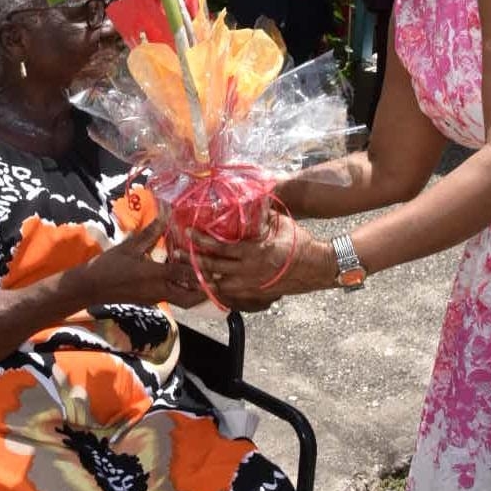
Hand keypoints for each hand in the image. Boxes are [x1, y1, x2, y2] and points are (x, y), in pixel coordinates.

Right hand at [87, 219, 205, 309]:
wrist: (90, 288)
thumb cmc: (108, 265)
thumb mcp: (129, 246)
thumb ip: (150, 233)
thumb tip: (165, 215)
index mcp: (154, 276)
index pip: (184, 275)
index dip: (201, 271)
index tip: (215, 264)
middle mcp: (158, 290)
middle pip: (189, 298)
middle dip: (204, 292)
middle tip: (216, 279)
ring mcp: (155, 298)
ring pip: (182, 301)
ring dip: (195, 293)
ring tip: (206, 280)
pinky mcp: (150, 300)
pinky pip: (173, 298)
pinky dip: (183, 292)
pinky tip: (187, 280)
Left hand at [183, 212, 337, 311]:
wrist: (316, 267)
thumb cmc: (299, 243)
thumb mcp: (280, 224)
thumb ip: (262, 214)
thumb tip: (249, 196)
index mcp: (254, 252)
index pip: (220, 248)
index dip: (202, 241)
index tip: (188, 233)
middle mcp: (248, 272)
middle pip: (212, 268)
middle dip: (191, 261)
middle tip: (174, 254)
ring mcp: (250, 286)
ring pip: (217, 284)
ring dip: (199, 277)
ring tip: (183, 270)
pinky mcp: (254, 294)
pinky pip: (228, 293)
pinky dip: (214, 288)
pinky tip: (203, 282)